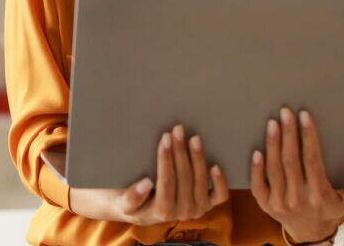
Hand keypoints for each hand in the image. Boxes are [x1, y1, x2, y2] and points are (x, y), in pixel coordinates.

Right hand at [70, 124, 229, 225]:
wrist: (140, 211)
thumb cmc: (129, 202)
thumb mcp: (123, 203)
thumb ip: (131, 197)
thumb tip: (146, 183)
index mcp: (162, 212)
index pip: (166, 181)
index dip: (166, 158)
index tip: (164, 137)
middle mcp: (182, 213)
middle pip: (184, 178)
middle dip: (180, 151)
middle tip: (177, 130)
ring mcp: (197, 209)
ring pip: (201, 182)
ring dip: (198, 158)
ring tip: (193, 138)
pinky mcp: (207, 205)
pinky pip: (220, 196)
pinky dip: (220, 181)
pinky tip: (215, 164)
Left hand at [250, 108, 343, 242]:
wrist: (309, 234)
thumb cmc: (327, 211)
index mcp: (318, 195)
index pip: (312, 161)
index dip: (308, 137)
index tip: (305, 116)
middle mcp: (298, 199)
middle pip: (291, 162)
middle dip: (288, 135)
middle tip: (285, 112)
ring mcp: (279, 203)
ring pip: (274, 170)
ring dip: (272, 145)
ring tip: (272, 123)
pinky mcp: (265, 205)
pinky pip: (257, 185)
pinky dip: (255, 168)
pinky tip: (256, 151)